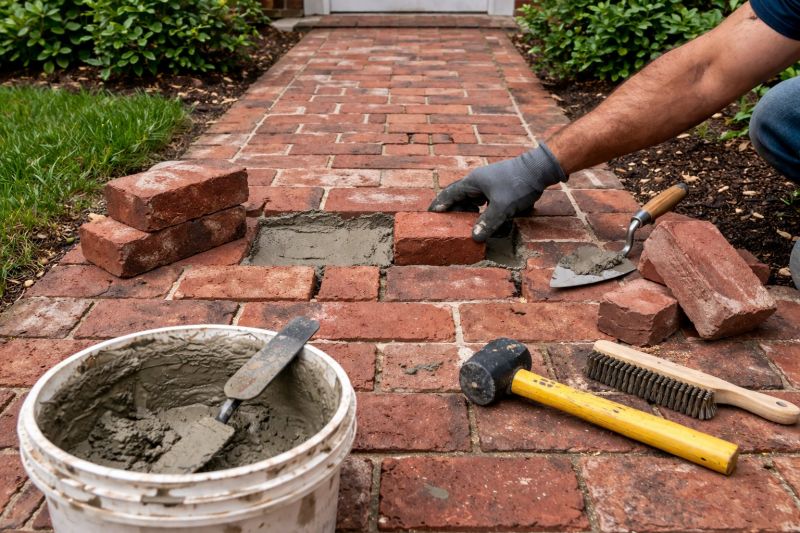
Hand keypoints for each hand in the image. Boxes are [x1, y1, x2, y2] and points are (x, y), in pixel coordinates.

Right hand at [428, 142, 566, 241]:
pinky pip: (484, 202)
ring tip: (465, 226)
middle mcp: (477, 182)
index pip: (449, 194)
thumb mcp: (502, 207)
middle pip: (459, 198)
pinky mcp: (498, 189)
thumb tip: (475, 237)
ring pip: (472, 201)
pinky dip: (481, 211)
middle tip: (446, 225)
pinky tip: (484, 220)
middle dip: (453, 212)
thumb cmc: (518, 184)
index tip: (429, 214)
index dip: (439, 205)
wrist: (539, 170)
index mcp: (472, 182)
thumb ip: (488, 222)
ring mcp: (488, 185)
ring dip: (468, 213)